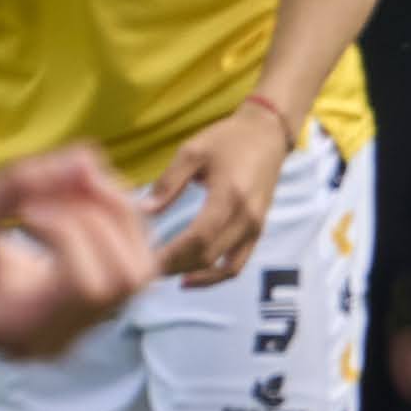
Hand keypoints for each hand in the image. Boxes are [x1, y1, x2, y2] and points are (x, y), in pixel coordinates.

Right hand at [0, 149, 157, 359]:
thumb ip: (21, 185)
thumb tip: (88, 156)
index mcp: (19, 330)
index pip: (92, 285)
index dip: (74, 232)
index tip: (28, 208)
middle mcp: (51, 337)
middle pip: (130, 279)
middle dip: (108, 218)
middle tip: (62, 181)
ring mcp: (66, 324)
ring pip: (137, 269)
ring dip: (113, 214)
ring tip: (64, 180)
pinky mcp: (69, 303)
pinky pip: (120, 262)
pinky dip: (106, 220)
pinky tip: (64, 191)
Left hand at [151, 100, 288, 287]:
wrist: (267, 134)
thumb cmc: (227, 139)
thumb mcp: (193, 151)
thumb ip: (168, 183)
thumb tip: (142, 212)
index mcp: (230, 195)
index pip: (198, 238)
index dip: (170, 254)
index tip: (144, 260)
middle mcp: (247, 217)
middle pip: (208, 256)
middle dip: (175, 266)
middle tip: (144, 268)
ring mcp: (255, 227)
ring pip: (223, 267)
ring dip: (193, 274)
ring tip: (165, 273)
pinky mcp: (257, 231)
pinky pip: (237, 264)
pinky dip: (214, 276)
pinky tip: (190, 276)